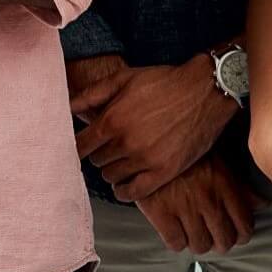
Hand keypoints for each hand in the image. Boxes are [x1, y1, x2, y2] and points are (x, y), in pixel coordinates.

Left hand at [73, 55, 238, 201]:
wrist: (206, 90)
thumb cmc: (165, 82)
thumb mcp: (125, 78)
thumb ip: (91, 94)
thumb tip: (65, 108)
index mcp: (112, 120)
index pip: (80, 146)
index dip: (80, 145)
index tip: (84, 145)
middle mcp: (126, 142)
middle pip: (96, 161)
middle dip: (101, 152)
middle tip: (112, 145)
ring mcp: (145, 159)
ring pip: (112, 176)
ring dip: (114, 168)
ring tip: (125, 157)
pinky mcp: (164, 171)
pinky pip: (133, 192)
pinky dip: (125, 191)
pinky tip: (127, 182)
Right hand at [135, 152, 258, 254]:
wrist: (153, 138)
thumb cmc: (190, 151)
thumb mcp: (220, 161)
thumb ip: (241, 186)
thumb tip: (262, 204)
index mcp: (225, 185)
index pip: (244, 226)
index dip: (242, 235)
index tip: (236, 234)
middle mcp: (208, 199)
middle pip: (224, 241)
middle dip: (222, 242)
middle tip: (215, 236)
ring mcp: (184, 207)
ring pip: (200, 245)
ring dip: (199, 242)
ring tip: (195, 233)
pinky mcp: (160, 213)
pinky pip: (176, 243)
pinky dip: (177, 241)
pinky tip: (177, 230)